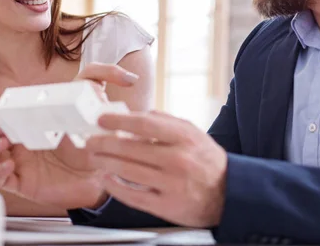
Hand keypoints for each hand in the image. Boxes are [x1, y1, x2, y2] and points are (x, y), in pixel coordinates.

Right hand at [0, 63, 139, 209]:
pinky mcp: (22, 181)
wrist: (98, 177)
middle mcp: (23, 139)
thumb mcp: (101, 112)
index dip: (2, 112)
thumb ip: (111, 87)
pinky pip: (0, 178)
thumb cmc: (94, 142)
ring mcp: (21, 161)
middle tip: (0, 130)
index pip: (10, 111)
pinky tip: (8, 167)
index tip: (9, 112)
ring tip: (3, 147)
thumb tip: (131, 77)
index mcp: (34, 120)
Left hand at [85, 111, 227, 227]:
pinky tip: (107, 178)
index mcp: (184, 138)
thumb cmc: (207, 161)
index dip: (119, 120)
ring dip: (105, 162)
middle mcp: (178, 159)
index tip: (102, 119)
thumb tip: (138, 115)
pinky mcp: (166, 205)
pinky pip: (134, 195)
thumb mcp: (194, 134)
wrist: (229, 194)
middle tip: (90, 139)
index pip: (145, 124)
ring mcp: (171, 184)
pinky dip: (116, 187)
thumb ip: (166, 122)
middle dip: (105, 143)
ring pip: (128, 171)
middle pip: (131, 148)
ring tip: (93, 156)